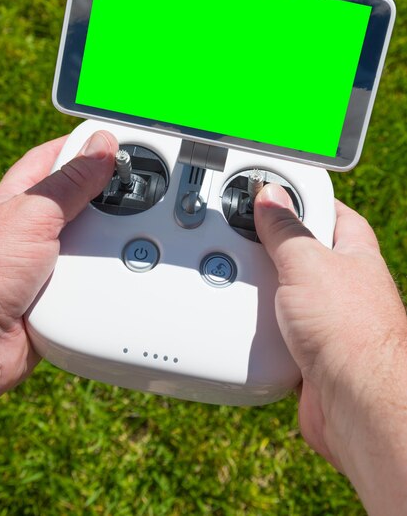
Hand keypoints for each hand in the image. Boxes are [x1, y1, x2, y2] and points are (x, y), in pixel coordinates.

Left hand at [0, 131, 117, 400]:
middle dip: (109, 196)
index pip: (57, 158)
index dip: (87, 147)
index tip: (119, 142)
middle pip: (84, 199)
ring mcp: (50, 261)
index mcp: (20, 199)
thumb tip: (101, 147)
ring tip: (132, 233)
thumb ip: (70, 183)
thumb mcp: (31, 216)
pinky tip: (121, 269)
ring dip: (110, 239)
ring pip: (94, 239)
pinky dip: (110, 273)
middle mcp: (34, 228)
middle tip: (138, 189)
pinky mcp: (63, 292)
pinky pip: (97, 276)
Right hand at [254, 184, 406, 515]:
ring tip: (239, 277)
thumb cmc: (352, 333)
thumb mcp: (307, 263)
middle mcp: (340, 281)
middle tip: (242, 235)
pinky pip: (275, 322)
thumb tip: (270, 197)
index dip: (297, 197)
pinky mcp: (306, 344)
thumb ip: (285, 229)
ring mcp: (323, 314)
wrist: (354, 405)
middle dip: (270, 245)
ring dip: (262, 287)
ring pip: (283, 288)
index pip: (326, 210)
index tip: (267, 190)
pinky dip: (259, 320)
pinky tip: (248, 317)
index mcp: (352, 251)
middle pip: (298, 248)